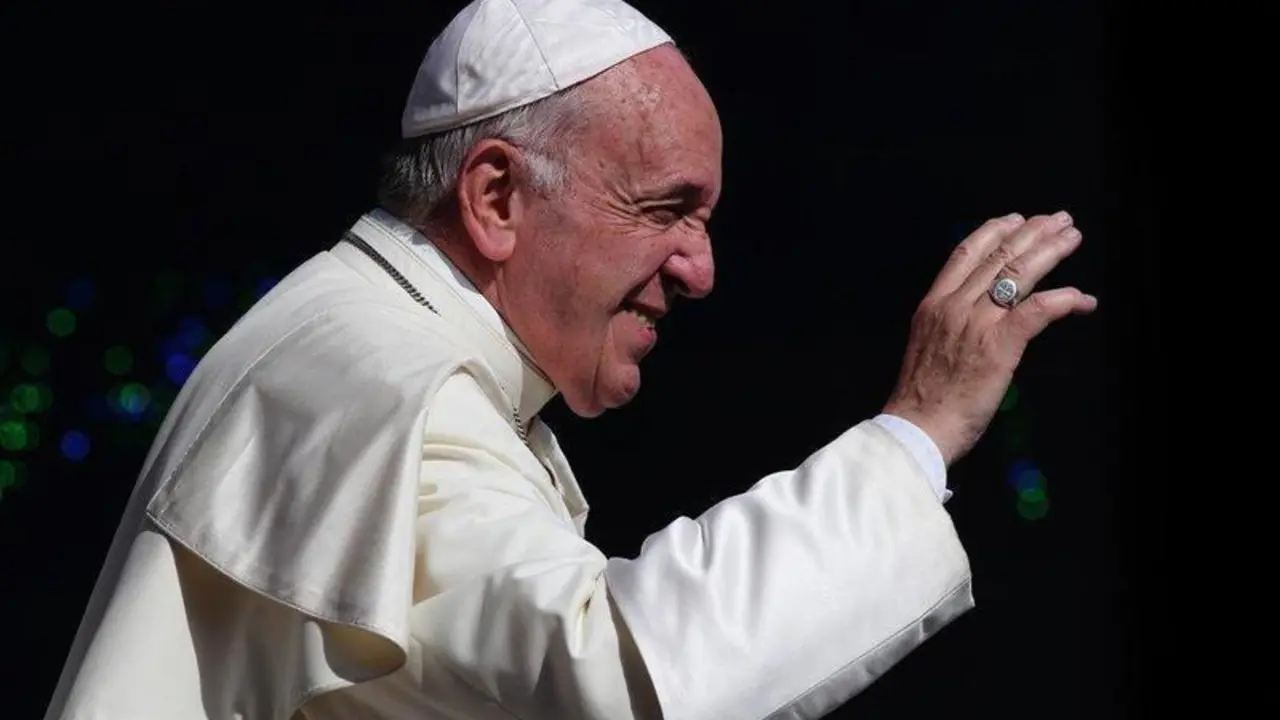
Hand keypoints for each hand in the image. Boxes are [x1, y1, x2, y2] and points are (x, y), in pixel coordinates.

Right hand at [882, 211, 1096, 465]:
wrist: (917, 428)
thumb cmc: (922, 401)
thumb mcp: (926, 349)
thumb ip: (949, 327)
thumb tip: (974, 322)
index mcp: (932, 306)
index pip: (965, 254)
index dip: (993, 231)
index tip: (1016, 220)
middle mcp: (953, 306)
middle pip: (998, 257)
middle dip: (1032, 233)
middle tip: (1058, 220)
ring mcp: (976, 323)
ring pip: (1019, 273)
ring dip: (1051, 251)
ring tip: (1072, 238)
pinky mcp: (999, 345)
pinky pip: (1038, 310)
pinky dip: (1064, 299)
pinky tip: (1082, 299)